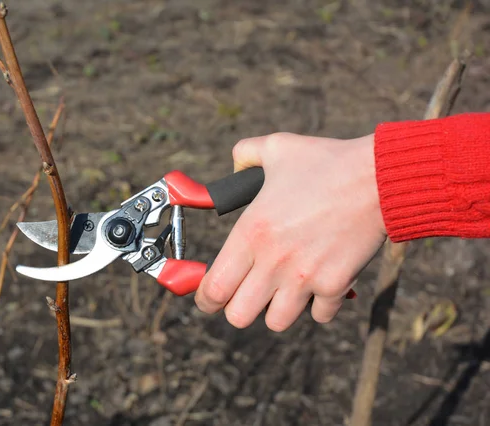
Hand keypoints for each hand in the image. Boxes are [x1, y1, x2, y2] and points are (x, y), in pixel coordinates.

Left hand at [194, 132, 386, 330]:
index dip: (204, 298)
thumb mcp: (277, 147)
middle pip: (238, 316)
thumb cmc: (327, 161)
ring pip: (275, 323)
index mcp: (251, 233)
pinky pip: (318, 316)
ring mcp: (305, 278)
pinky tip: (319, 284)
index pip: (213, 288)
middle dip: (237, 308)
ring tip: (283, 289)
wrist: (379, 177)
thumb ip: (245, 155)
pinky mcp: (336, 286)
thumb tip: (234, 170)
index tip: (208, 298)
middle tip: (246, 293)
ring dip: (276, 309)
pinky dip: (317, 306)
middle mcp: (273, 262)